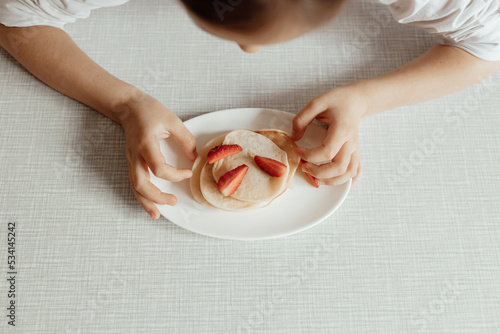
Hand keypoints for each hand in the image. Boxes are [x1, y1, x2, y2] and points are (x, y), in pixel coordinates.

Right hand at [118, 93, 196, 219]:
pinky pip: (134, 182)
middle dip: (157, 197)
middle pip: (141, 184)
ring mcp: (131, 160)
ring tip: (157, 214)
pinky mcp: (131, 162)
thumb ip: (185, 139)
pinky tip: (150, 205)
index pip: (158, 168)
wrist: (128, 107)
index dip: (175, 174)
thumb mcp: (172, 120)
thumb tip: (194, 158)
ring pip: (135, 187)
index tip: (188, 171)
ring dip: (146, 202)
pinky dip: (141, 196)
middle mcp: (135, 155)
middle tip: (174, 201)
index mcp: (146, 144)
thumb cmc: (150, 111)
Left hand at [292, 85, 367, 186]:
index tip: (297, 150)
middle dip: (319, 172)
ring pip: (349, 173)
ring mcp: (355, 149)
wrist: (356, 101)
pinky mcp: (356, 153)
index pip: (327, 151)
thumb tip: (295, 137)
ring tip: (316, 178)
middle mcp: (350, 143)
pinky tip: (338, 184)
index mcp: (341, 130)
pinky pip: (357, 171)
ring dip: (332, 180)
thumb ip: (302, 118)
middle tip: (304, 167)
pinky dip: (350, 181)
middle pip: (339, 167)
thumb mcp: (317, 102)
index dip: (310, 155)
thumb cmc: (337, 100)